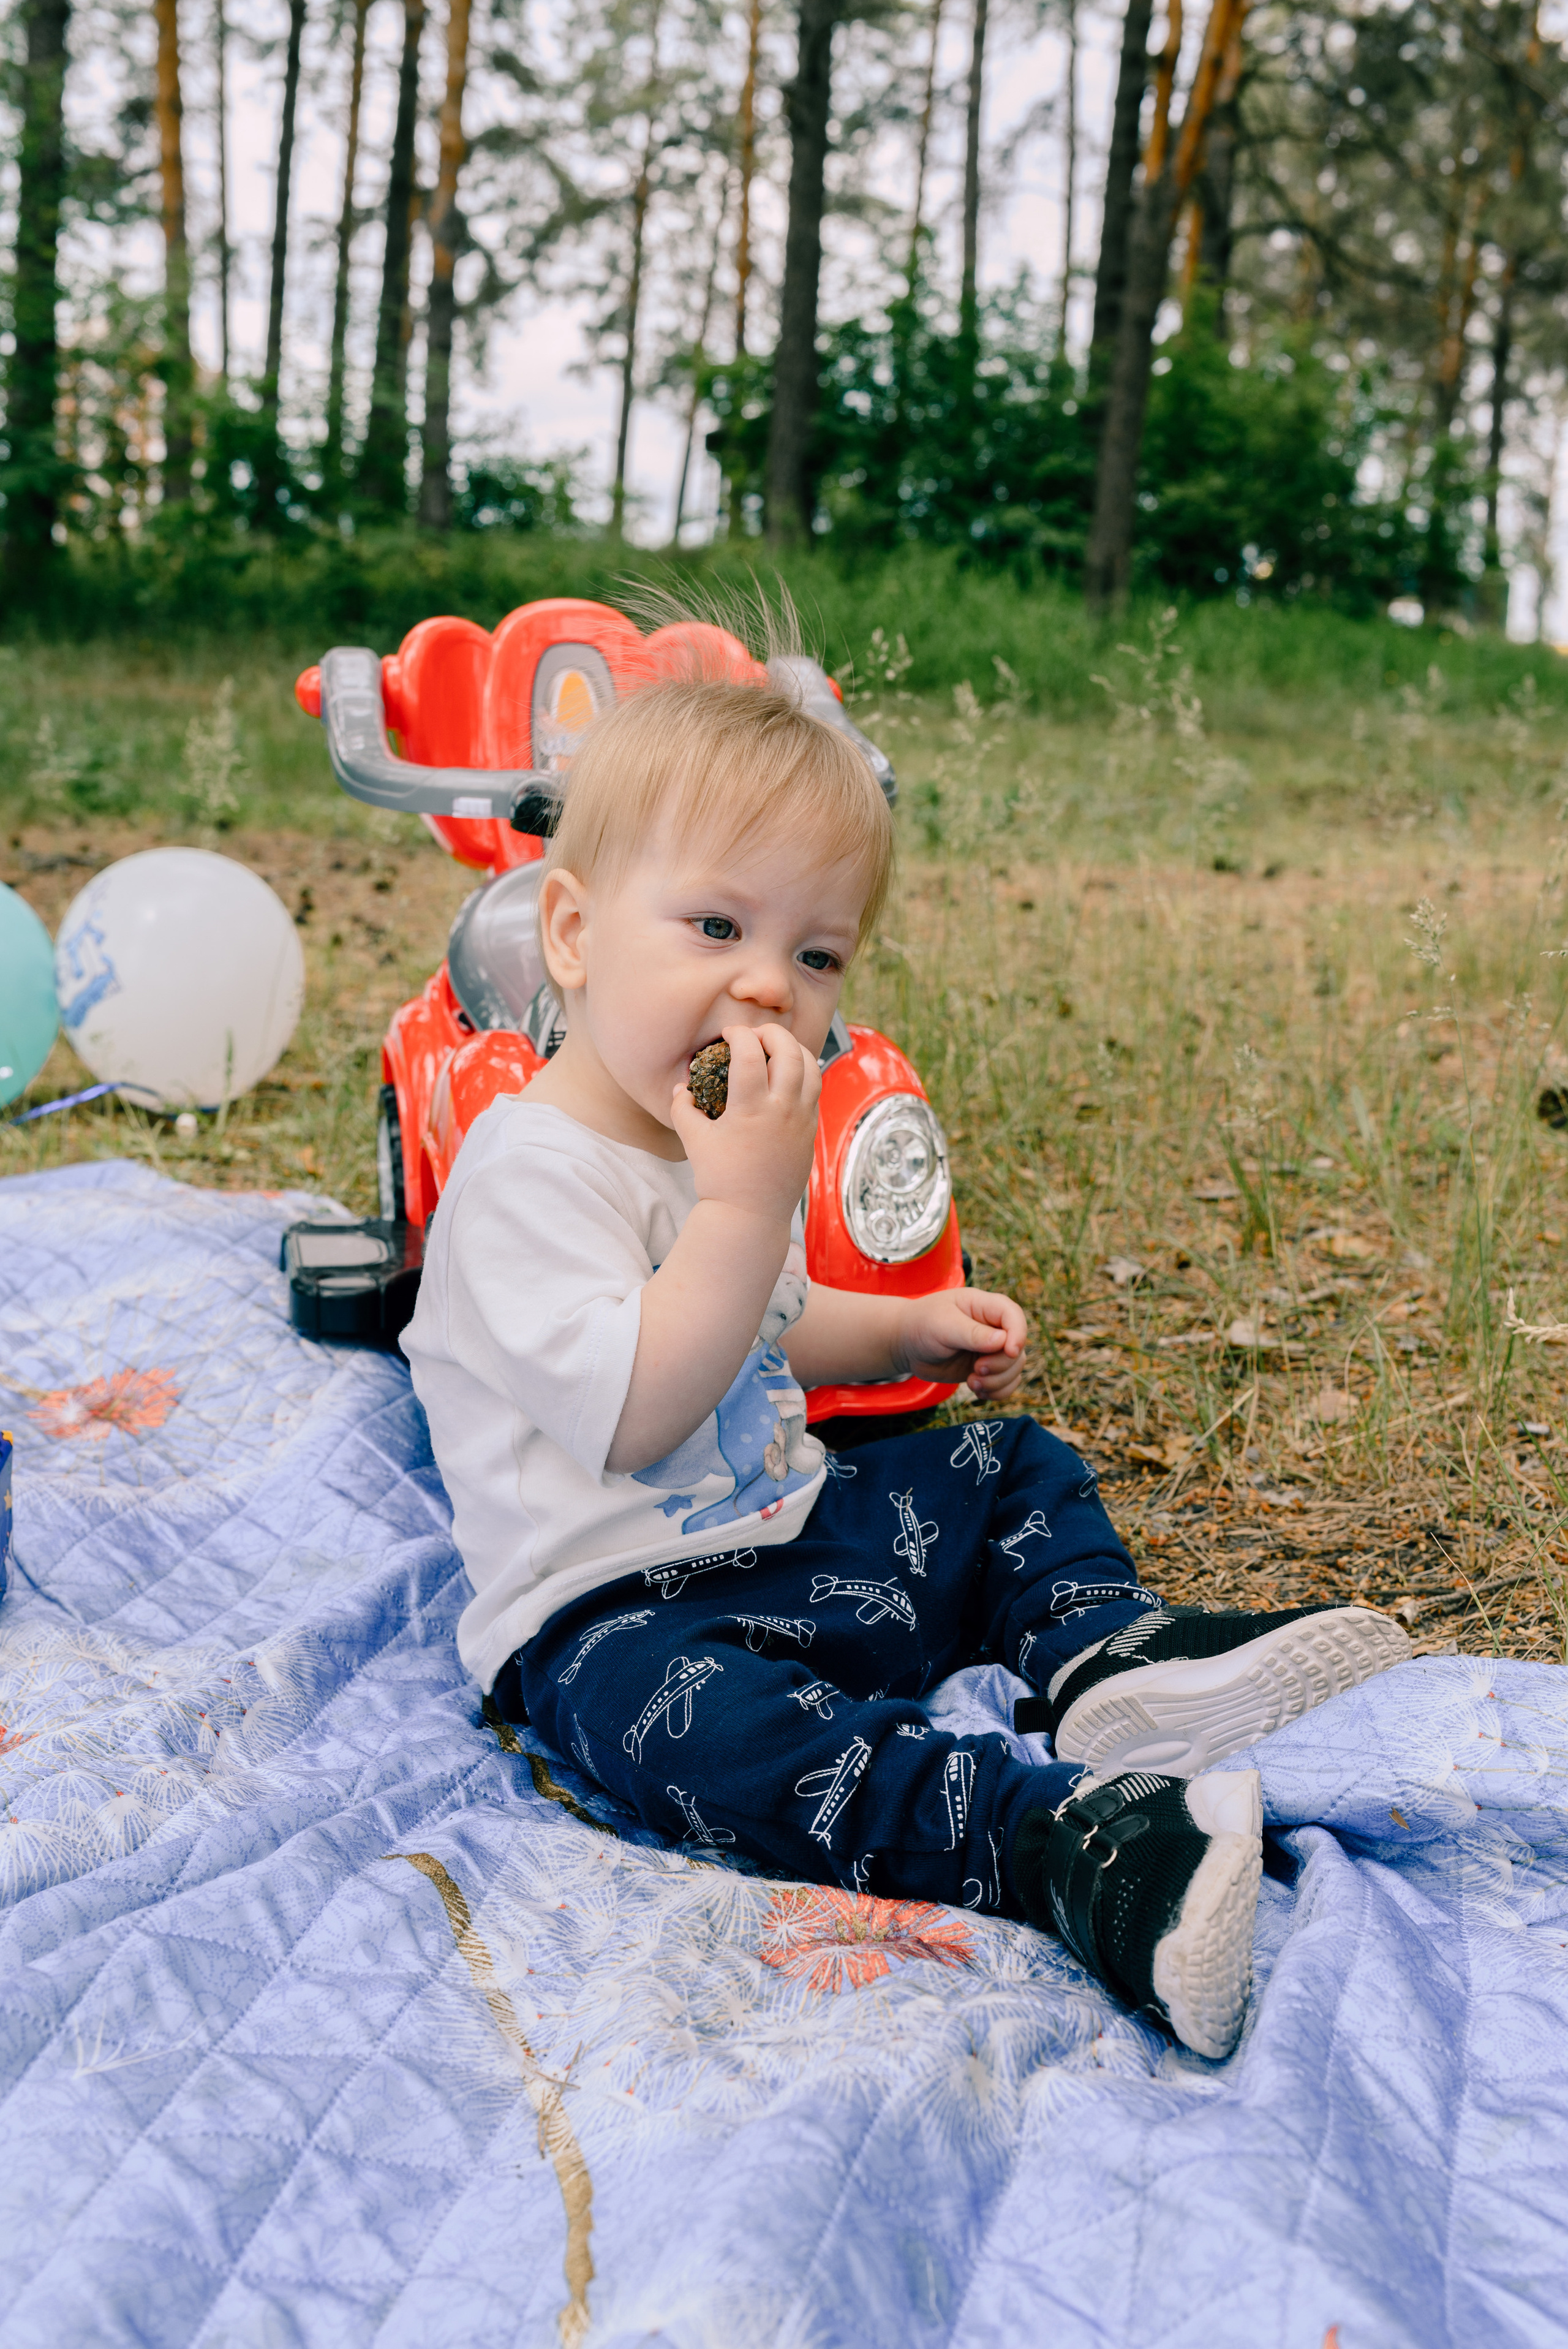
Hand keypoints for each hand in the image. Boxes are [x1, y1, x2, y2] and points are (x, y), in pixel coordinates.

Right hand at [669, 1022, 820, 1230]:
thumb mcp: (693, 1141)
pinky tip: (786, 1076)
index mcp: (751, 1109)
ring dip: (794, 1049)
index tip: (728, 1033)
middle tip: (755, 1034)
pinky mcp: (810, 1132)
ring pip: (812, 1068)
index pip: (750, 1053)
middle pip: (790, 1051)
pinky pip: (814, 1092)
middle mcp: (782, 1110)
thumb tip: (681, 1087)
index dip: (739, 1034)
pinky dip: (804, 1074)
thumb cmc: (719, 1179)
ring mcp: (801, 1120)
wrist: (750, 1216)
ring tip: (776, 1048)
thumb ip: (682, 1108)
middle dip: (772, 1032)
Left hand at [894, 1287, 1027, 1401]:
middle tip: (976, 1370)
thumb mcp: (942, 1325)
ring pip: (1014, 1369)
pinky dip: (997, 1392)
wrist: (908, 1344)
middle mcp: (994, 1327)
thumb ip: (972, 1333)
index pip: (1014, 1316)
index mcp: (985, 1306)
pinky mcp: (987, 1369)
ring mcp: (992, 1349)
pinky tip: (977, 1390)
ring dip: (998, 1382)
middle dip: (1001, 1365)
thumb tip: (1002, 1341)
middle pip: (1017, 1348)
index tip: (1008, 1351)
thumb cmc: (922, 1325)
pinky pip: (1006, 1383)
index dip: (1018, 1334)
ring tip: (972, 1383)